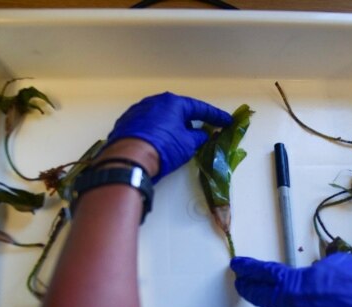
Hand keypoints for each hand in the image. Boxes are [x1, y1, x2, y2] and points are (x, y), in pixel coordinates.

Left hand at [107, 92, 232, 181]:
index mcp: (172, 102)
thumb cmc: (163, 148)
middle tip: (202, 130)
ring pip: (161, 118)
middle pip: (178, 111)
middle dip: (191, 121)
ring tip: (180, 139)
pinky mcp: (125, 124)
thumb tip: (201, 135)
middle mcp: (154, 102)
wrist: (129, 159)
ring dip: (172, 127)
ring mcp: (137, 112)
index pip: (199, 108)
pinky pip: (148, 126)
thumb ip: (198, 137)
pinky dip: (157, 132)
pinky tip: (160, 143)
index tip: (226, 121)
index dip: (215, 116)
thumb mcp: (188, 144)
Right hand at [230, 253, 351, 306]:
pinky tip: (343, 302)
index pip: (260, 290)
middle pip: (273, 272)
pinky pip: (329, 273)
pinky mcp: (344, 262)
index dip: (247, 285)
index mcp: (292, 301)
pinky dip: (329, 284)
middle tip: (241, 265)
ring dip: (307, 289)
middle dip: (254, 269)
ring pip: (306, 277)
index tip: (239, 280)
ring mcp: (325, 267)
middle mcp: (305, 278)